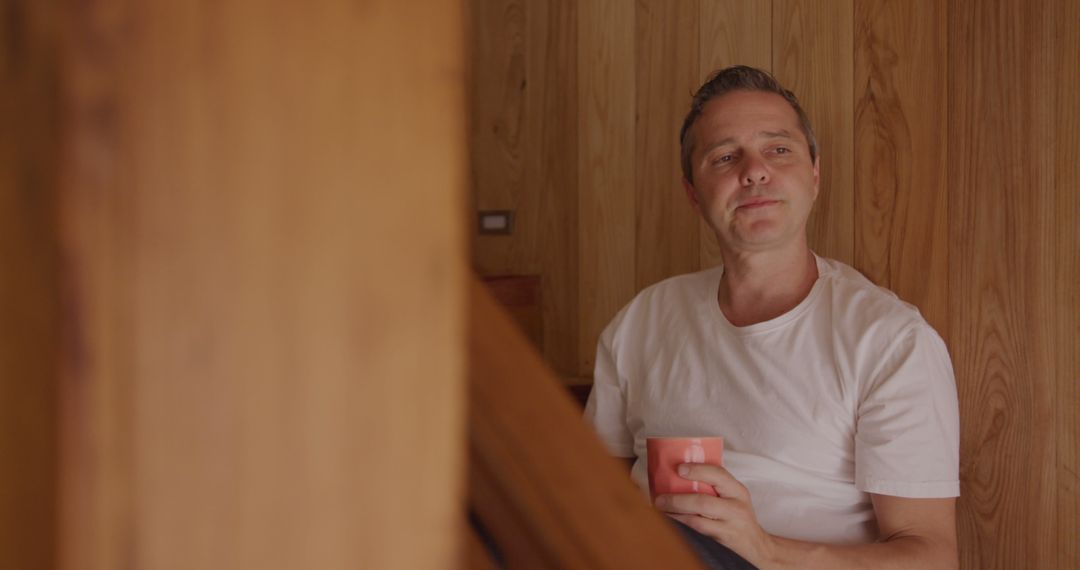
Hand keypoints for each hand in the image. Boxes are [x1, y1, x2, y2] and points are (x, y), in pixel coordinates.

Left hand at [654, 463, 776, 566]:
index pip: (719, 475)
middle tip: (660, 497)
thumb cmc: (739, 514)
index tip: (679, 468)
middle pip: (704, 502)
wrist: (756, 543)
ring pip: (698, 520)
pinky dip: (680, 523)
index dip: (698, 470)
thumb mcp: (735, 495)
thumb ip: (716, 484)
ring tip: (660, 508)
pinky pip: (697, 531)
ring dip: (675, 513)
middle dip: (678, 499)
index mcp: (737, 490)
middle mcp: (736, 507)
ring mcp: (729, 525)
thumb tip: (681, 469)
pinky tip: (669, 519)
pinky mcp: (722, 538)